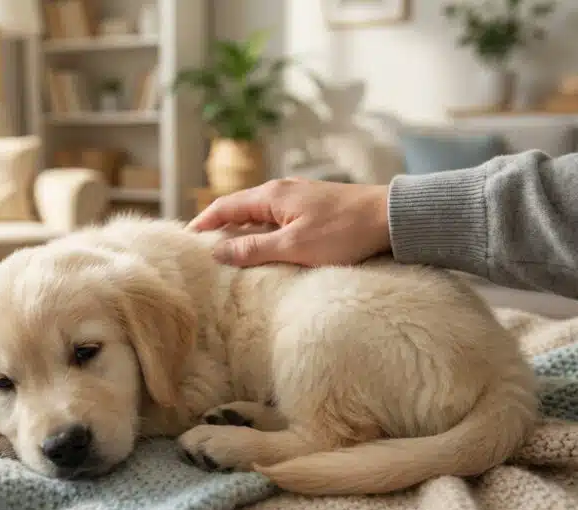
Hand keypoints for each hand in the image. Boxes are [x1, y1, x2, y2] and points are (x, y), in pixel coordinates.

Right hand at [187, 178, 390, 266]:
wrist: (390, 217)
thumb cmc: (344, 232)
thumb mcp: (294, 246)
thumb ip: (254, 249)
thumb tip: (218, 252)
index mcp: (271, 195)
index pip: (225, 206)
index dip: (203, 223)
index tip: (186, 238)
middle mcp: (282, 190)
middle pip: (240, 207)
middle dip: (219, 225)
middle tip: (202, 246)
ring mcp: (299, 196)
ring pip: (259, 212)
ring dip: (242, 228)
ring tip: (229, 248)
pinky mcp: (314, 206)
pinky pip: (277, 216)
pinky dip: (262, 229)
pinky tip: (266, 243)